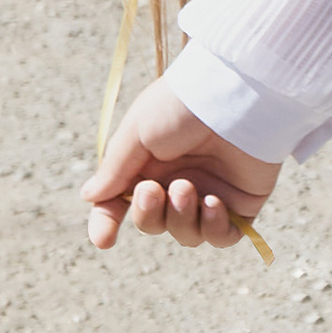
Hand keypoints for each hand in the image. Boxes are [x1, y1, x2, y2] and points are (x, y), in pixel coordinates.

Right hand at [85, 77, 279, 252]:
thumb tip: (89, 196)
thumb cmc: (182, 105)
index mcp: (148, 164)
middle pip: (153, 222)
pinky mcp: (242, 202)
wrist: (236, 93)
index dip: (108, 223)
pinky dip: (214, 228)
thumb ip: (115, 168)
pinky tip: (213, 203)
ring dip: (180, 218)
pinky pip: (223, 236)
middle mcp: (177, 181)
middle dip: (148, 213)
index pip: (121, 203)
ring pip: (186, 234)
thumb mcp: (137, 130)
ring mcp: (210, 193)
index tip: (103, 239)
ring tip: (187, 189)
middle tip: (154, 189)